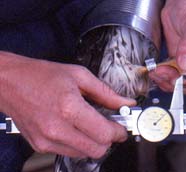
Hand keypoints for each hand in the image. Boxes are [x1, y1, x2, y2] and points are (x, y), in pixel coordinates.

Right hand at [0, 51, 135, 157]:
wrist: (8, 82)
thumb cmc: (40, 75)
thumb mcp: (79, 75)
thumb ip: (105, 92)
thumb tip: (125, 102)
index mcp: (69, 107)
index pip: (104, 133)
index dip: (118, 132)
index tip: (121, 127)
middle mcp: (57, 128)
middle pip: (97, 150)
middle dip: (108, 139)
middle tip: (109, 126)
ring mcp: (47, 140)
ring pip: (84, 154)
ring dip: (94, 142)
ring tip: (91, 125)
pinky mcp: (40, 145)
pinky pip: (69, 152)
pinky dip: (79, 143)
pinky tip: (76, 128)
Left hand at [149, 0, 185, 93]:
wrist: (181, 3)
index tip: (179, 74)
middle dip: (178, 80)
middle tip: (162, 73)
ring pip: (185, 82)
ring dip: (169, 81)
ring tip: (156, 72)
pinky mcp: (182, 64)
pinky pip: (175, 77)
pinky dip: (165, 78)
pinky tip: (156, 72)